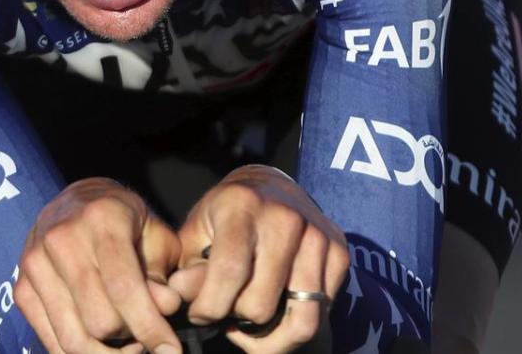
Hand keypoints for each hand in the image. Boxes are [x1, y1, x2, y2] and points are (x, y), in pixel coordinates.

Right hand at [14, 177, 183, 353]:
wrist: (75, 202)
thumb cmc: (124, 221)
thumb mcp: (156, 235)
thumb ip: (162, 274)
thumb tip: (164, 309)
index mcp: (101, 218)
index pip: (124, 288)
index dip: (150, 327)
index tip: (170, 350)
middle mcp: (62, 238)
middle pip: (99, 320)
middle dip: (131, 337)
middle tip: (146, 332)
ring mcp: (36, 264)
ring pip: (73, 338)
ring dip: (106, 352)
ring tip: (127, 342)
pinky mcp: (22, 287)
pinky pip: (51, 342)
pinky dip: (81, 352)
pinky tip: (100, 342)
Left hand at [168, 165, 349, 352]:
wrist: (271, 187)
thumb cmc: (224, 216)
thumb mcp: (196, 234)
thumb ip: (189, 268)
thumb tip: (181, 295)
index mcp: (242, 206)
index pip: (229, 272)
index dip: (209, 307)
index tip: (199, 315)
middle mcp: (285, 218)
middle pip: (261, 304)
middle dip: (236, 319)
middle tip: (225, 311)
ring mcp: (318, 236)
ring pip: (301, 319)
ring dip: (270, 335)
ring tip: (249, 326)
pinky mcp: (340, 253)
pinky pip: (322, 313)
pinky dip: (296, 325)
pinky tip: (275, 310)